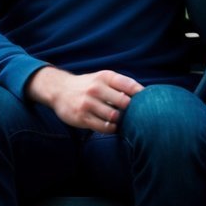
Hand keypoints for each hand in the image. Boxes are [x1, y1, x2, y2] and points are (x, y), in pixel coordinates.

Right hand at [25, 67, 143, 131]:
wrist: (59, 90)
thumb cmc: (88, 85)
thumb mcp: (102, 78)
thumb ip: (121, 84)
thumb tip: (145, 96)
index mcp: (105, 77)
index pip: (129, 85)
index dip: (140, 95)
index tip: (146, 101)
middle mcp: (96, 88)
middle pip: (124, 102)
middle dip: (130, 110)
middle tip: (131, 113)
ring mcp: (88, 103)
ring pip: (114, 116)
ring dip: (120, 120)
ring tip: (119, 119)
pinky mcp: (82, 117)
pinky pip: (104, 127)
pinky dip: (111, 128)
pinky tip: (111, 125)